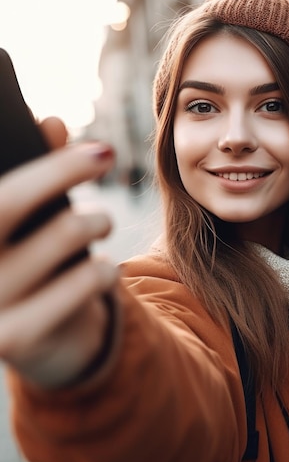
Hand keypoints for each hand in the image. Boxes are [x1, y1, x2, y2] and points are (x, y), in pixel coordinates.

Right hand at [0, 122, 118, 387]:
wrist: (28, 339)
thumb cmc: (26, 263)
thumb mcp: (27, 220)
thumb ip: (35, 175)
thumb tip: (51, 121)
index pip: (2, 194)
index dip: (48, 164)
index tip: (92, 144)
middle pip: (10, 200)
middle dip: (63, 169)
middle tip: (104, 158)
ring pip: (63, 233)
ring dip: (96, 219)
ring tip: (99, 223)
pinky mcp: (12, 339)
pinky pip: (85, 281)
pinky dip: (106, 268)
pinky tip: (105, 270)